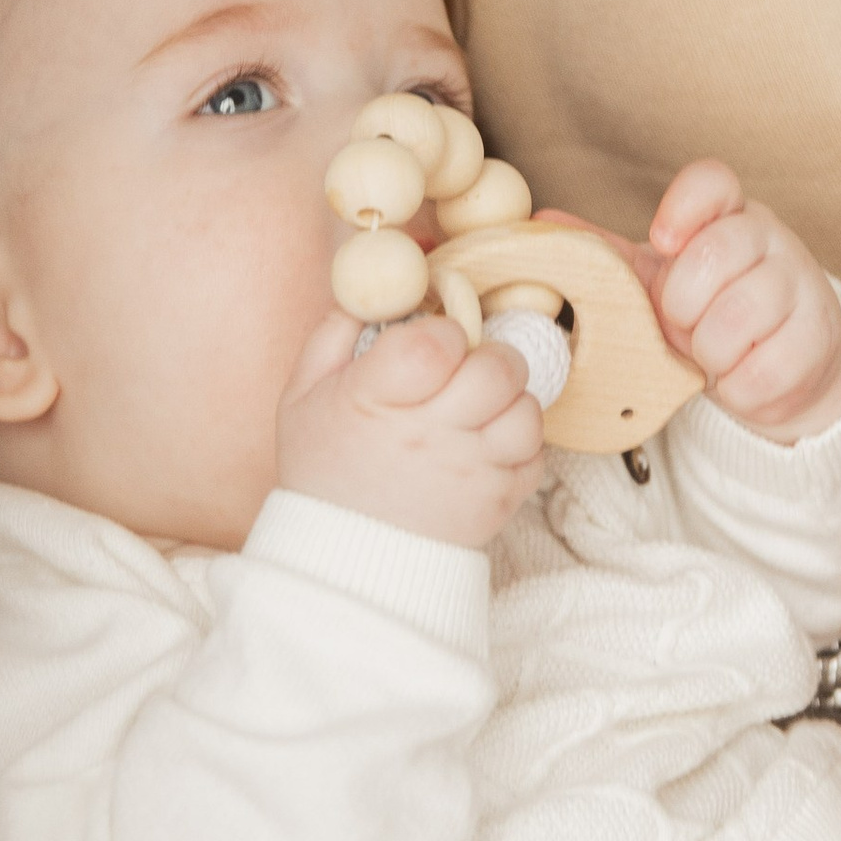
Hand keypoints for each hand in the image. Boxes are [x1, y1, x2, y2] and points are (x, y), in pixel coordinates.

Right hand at [275, 307, 543, 548]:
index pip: (438, 343)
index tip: (433, 342)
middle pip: (497, 371)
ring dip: (508, 401)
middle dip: (488, 356)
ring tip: (478, 409)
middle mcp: (431, 437)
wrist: (343, 560)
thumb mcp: (304, 392)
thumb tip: (382, 280)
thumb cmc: (323, 467)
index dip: (444, 330)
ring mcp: (471, 473)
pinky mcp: (499, 503)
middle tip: (468, 367)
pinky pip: (536, 454)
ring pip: (526, 411)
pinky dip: (519, 443)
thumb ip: (339, 327)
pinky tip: (485, 444)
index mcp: (378, 401)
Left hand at [635, 162, 840, 442]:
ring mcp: (802, 286)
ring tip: (714, 353)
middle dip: (683, 305)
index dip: (683, 206)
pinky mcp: (819, 339)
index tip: (662, 241)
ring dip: (710, 351)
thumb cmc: (713, 313)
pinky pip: (762, 371)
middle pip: (715, 254)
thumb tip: (544, 223)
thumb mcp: (662, 281)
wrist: (784, 367)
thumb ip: (609, 257)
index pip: (713, 182)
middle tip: (685, 324)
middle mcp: (771, 239)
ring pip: (738, 318)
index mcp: (728, 215)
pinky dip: (738, 387)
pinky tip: (741, 377)